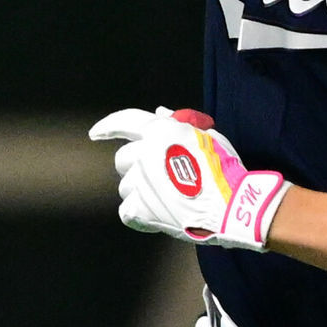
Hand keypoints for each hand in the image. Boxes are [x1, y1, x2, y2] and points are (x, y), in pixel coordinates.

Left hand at [89, 106, 289, 250]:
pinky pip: (127, 211)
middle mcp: (145, 154)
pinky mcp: (141, 209)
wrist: (231, 205)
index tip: (95, 133)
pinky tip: (157, 213)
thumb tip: (159, 113)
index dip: (108, 126)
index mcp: (160, 131)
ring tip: (166, 196)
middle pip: (122, 159)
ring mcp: (141, 182)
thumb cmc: (222, 168)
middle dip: (135, 165)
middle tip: (157, 175)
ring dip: (140, 191)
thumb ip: (177, 124)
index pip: (125, 121)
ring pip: (126, 186)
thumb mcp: (205, 136)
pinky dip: (139, 214)